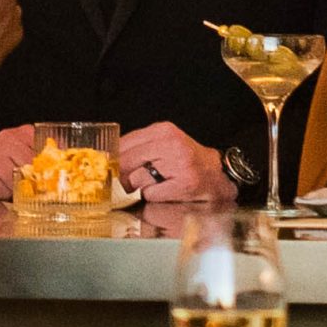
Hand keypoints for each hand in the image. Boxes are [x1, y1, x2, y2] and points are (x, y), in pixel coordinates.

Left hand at [118, 122, 233, 203]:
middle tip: (124, 182)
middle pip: (127, 162)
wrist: (217, 174)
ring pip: (137, 179)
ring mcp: (178, 164)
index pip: (125, 143)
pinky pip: (150, 193)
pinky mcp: (183, 184)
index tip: (109, 167)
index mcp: (163, 131)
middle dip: (123, 175)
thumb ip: (139, 147)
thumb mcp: (164, 143)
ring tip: (154, 183)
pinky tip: (164, 190)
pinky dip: (153, 195)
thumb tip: (111, 161)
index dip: (114, 158)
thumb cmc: (187, 160)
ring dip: (140, 186)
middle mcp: (171, 144)